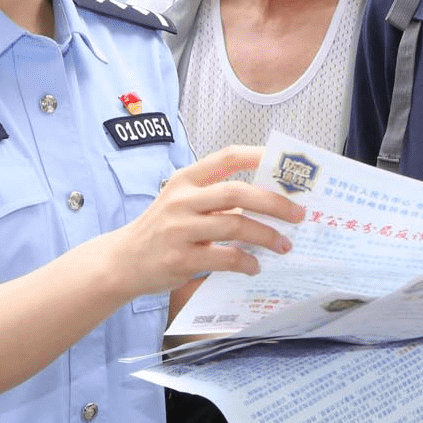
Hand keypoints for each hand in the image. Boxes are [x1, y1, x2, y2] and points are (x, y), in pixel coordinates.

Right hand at [103, 146, 303, 299]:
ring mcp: (180, 229)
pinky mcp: (180, 259)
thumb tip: (269, 200)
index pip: (227, 157)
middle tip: (298, 214)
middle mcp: (182, 200)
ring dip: (266, 236)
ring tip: (284, 244)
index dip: (259, 156)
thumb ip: (216, 198)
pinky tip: (255, 266)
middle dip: (274, 203)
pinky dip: (246, 262)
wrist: (123, 261)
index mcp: (186, 180)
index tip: (286, 167)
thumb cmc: (162, 229)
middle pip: (237, 192)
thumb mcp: (182, 203)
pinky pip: (224, 258)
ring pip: (234, 226)